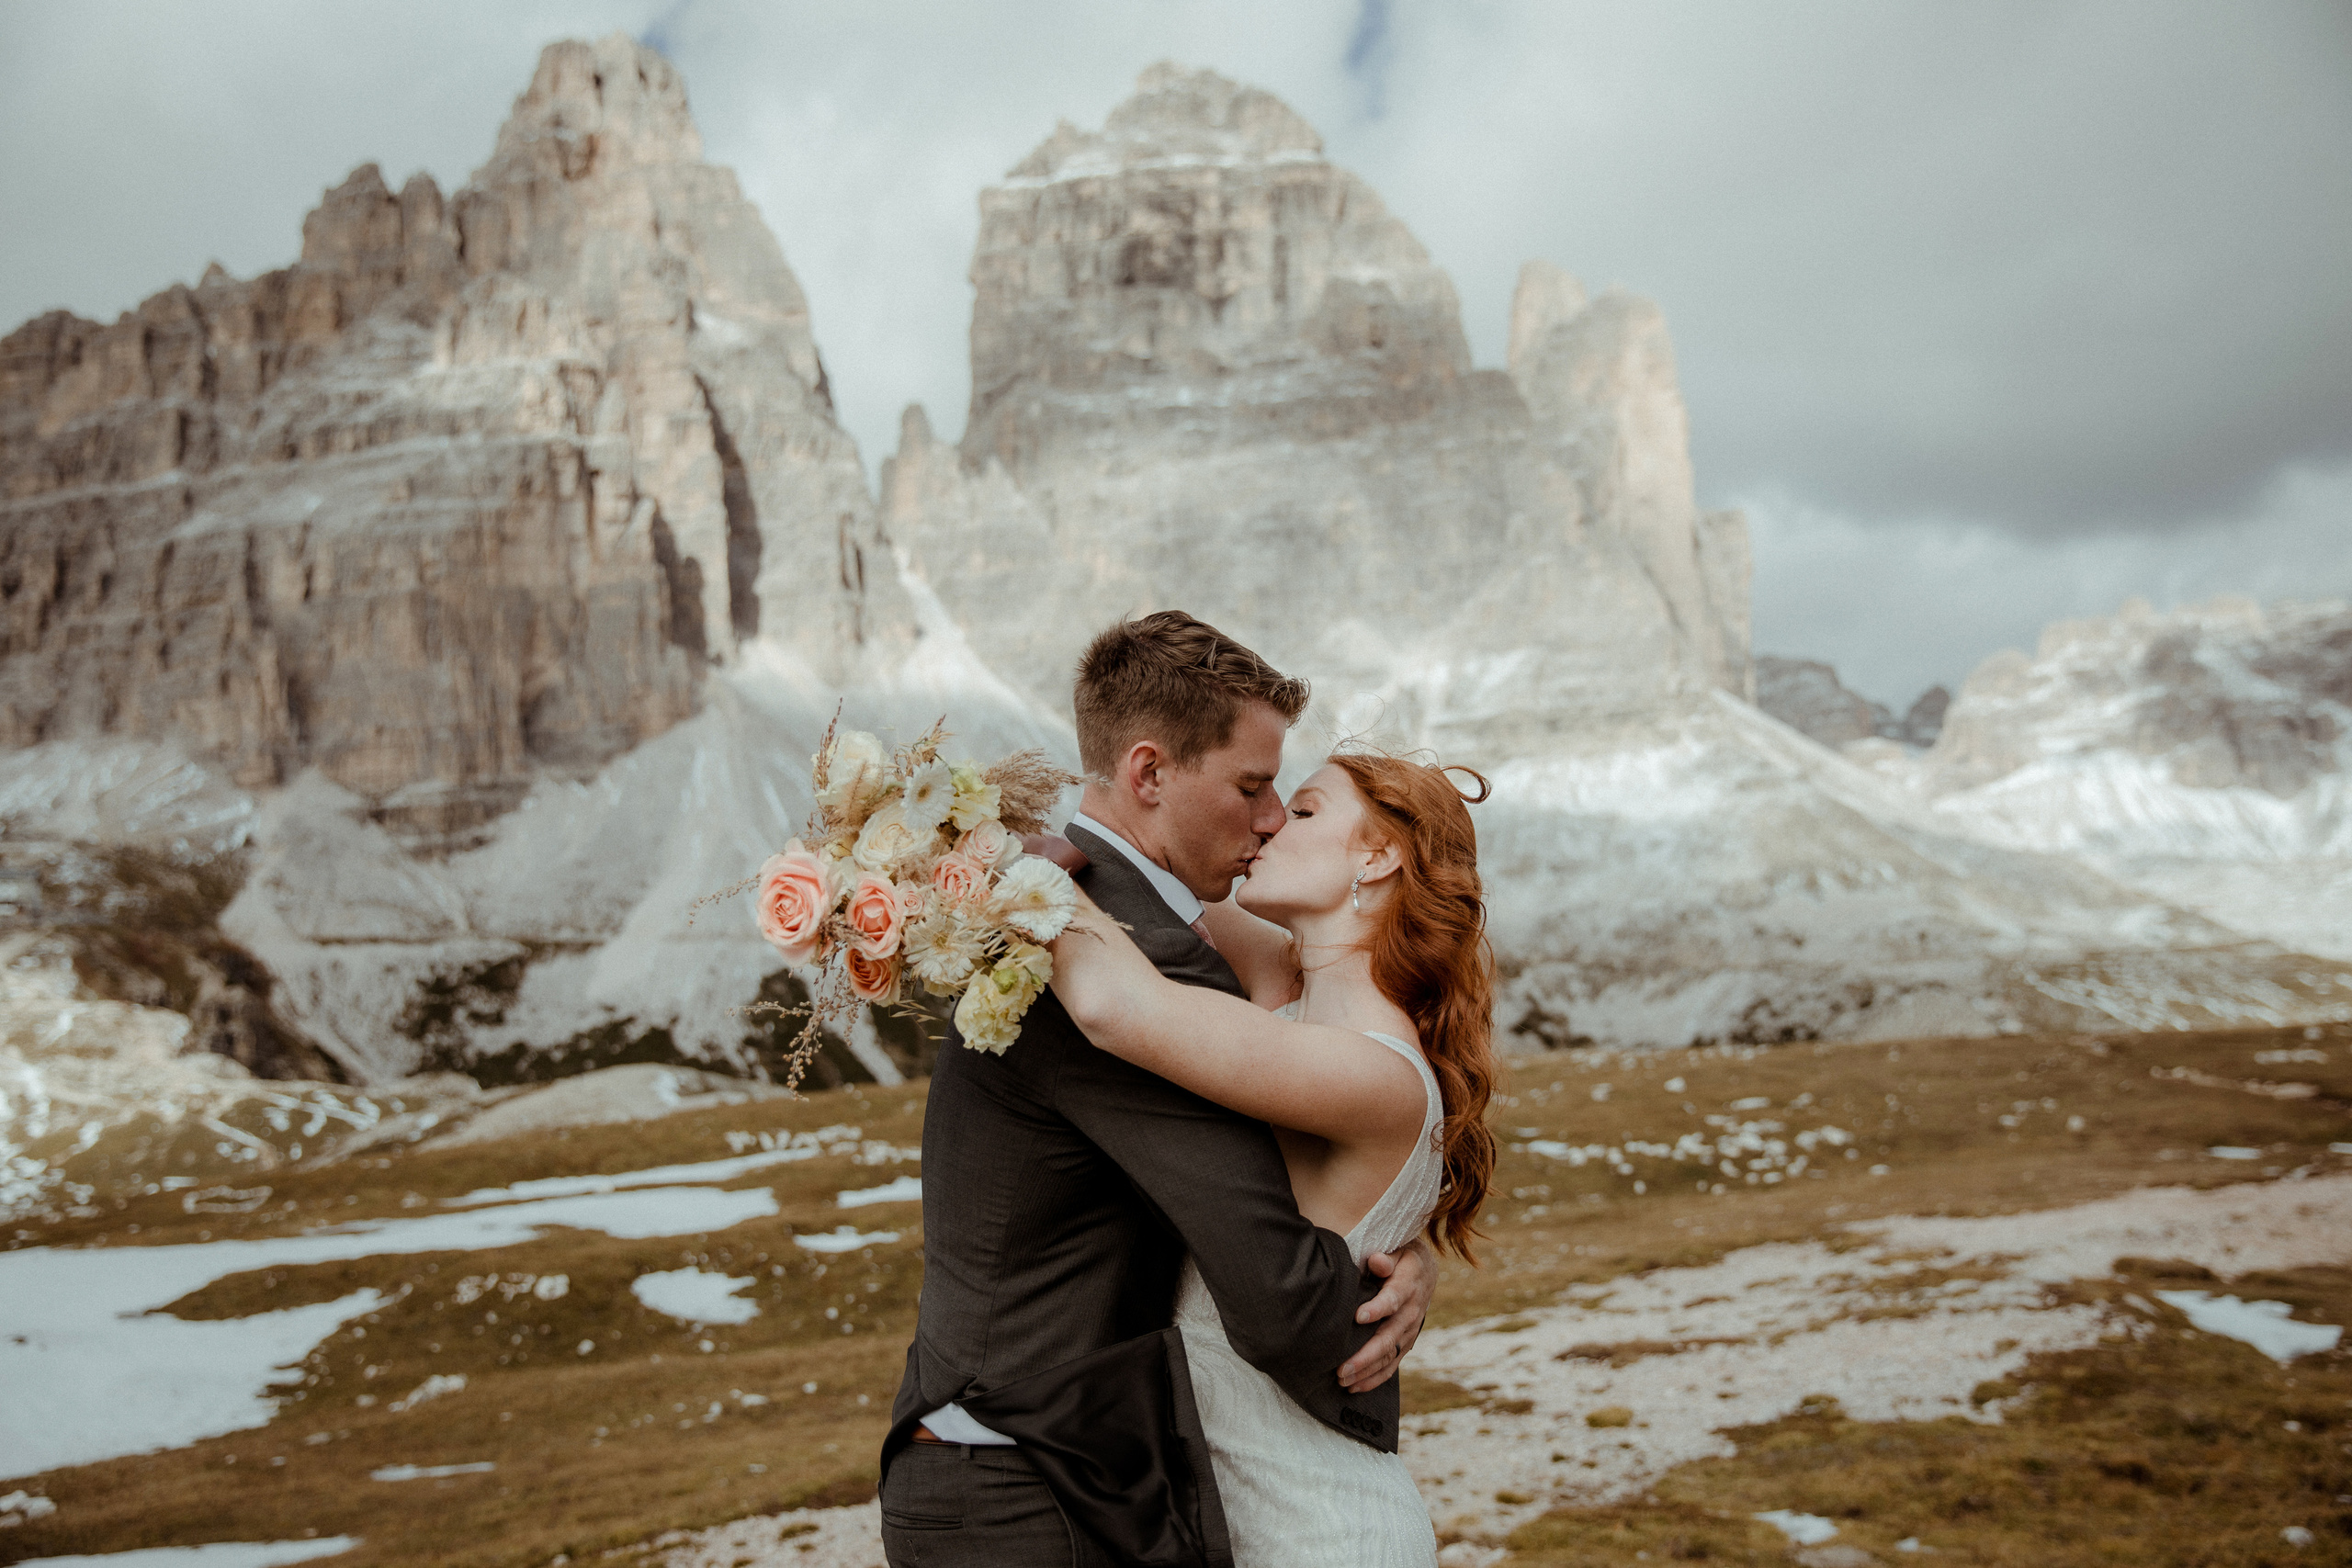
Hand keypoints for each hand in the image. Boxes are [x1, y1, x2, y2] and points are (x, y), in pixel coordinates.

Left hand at [1338, 1237, 1434, 1392]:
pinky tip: (1355, 1386)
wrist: (1424, 1271)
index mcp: (1408, 1285)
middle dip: (1366, 1355)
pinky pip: (1392, 1364)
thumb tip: (1376, 1261)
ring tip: (1343, 1381)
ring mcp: (1409, 1331)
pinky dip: (1374, 1378)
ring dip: (1367, 1371)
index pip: (1394, 1299)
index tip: (1358, 1317)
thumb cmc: (1400, 1257)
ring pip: (1389, 1356)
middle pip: (1389, 1337)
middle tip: (1342, 1368)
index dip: (1378, 1308)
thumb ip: (1385, 1258)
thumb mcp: (1396, 1250)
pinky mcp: (1405, 1343)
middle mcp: (1411, 1312)